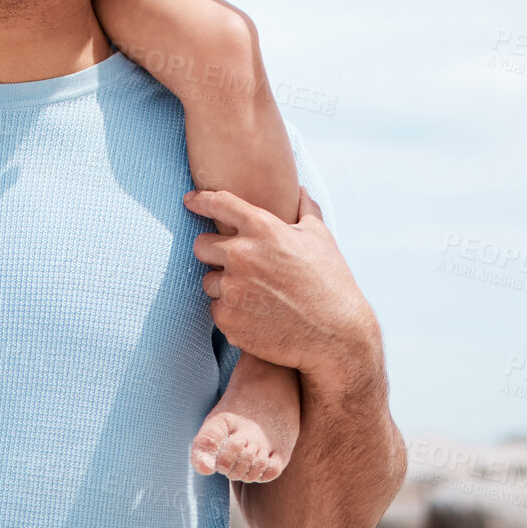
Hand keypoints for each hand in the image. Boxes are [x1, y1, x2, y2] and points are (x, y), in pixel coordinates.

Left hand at [186, 186, 378, 382]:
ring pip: (208, 280)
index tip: (190, 201)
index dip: (200, 201)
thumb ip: (304, 209)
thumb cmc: (331, 283)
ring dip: (224, 286)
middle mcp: (241, 254)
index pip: (218, 203)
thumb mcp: (320, 239)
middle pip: (201, 245)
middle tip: (236, 264)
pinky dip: (231, 312)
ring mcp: (232, 288)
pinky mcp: (228, 319)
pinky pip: (216, 310)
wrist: (336, 338)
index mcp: (262, 228)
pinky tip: (257, 316)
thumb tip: (298, 189)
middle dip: (213, 252)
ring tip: (256, 296)